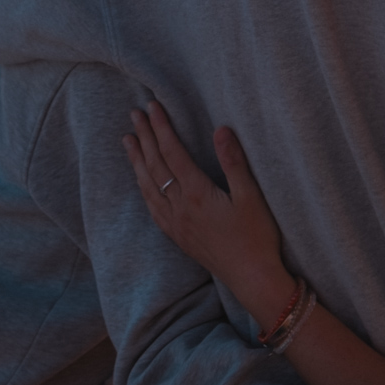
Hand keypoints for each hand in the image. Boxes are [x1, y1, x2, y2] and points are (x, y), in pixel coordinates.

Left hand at [123, 102, 288, 313]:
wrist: (251, 278)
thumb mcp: (251, 196)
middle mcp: (180, 208)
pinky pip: (152, 207)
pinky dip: (143, 188)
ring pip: (148, 187)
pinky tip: (141, 182)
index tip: (152, 107)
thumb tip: (221, 130)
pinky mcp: (178, 236)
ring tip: (128, 142)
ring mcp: (176, 224)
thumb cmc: (257, 237)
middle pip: (156, 166)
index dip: (162, 128)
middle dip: (145, 138)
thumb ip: (234, 162)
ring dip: (137, 162)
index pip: (173, 153)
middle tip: (134, 115)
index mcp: (197, 194)